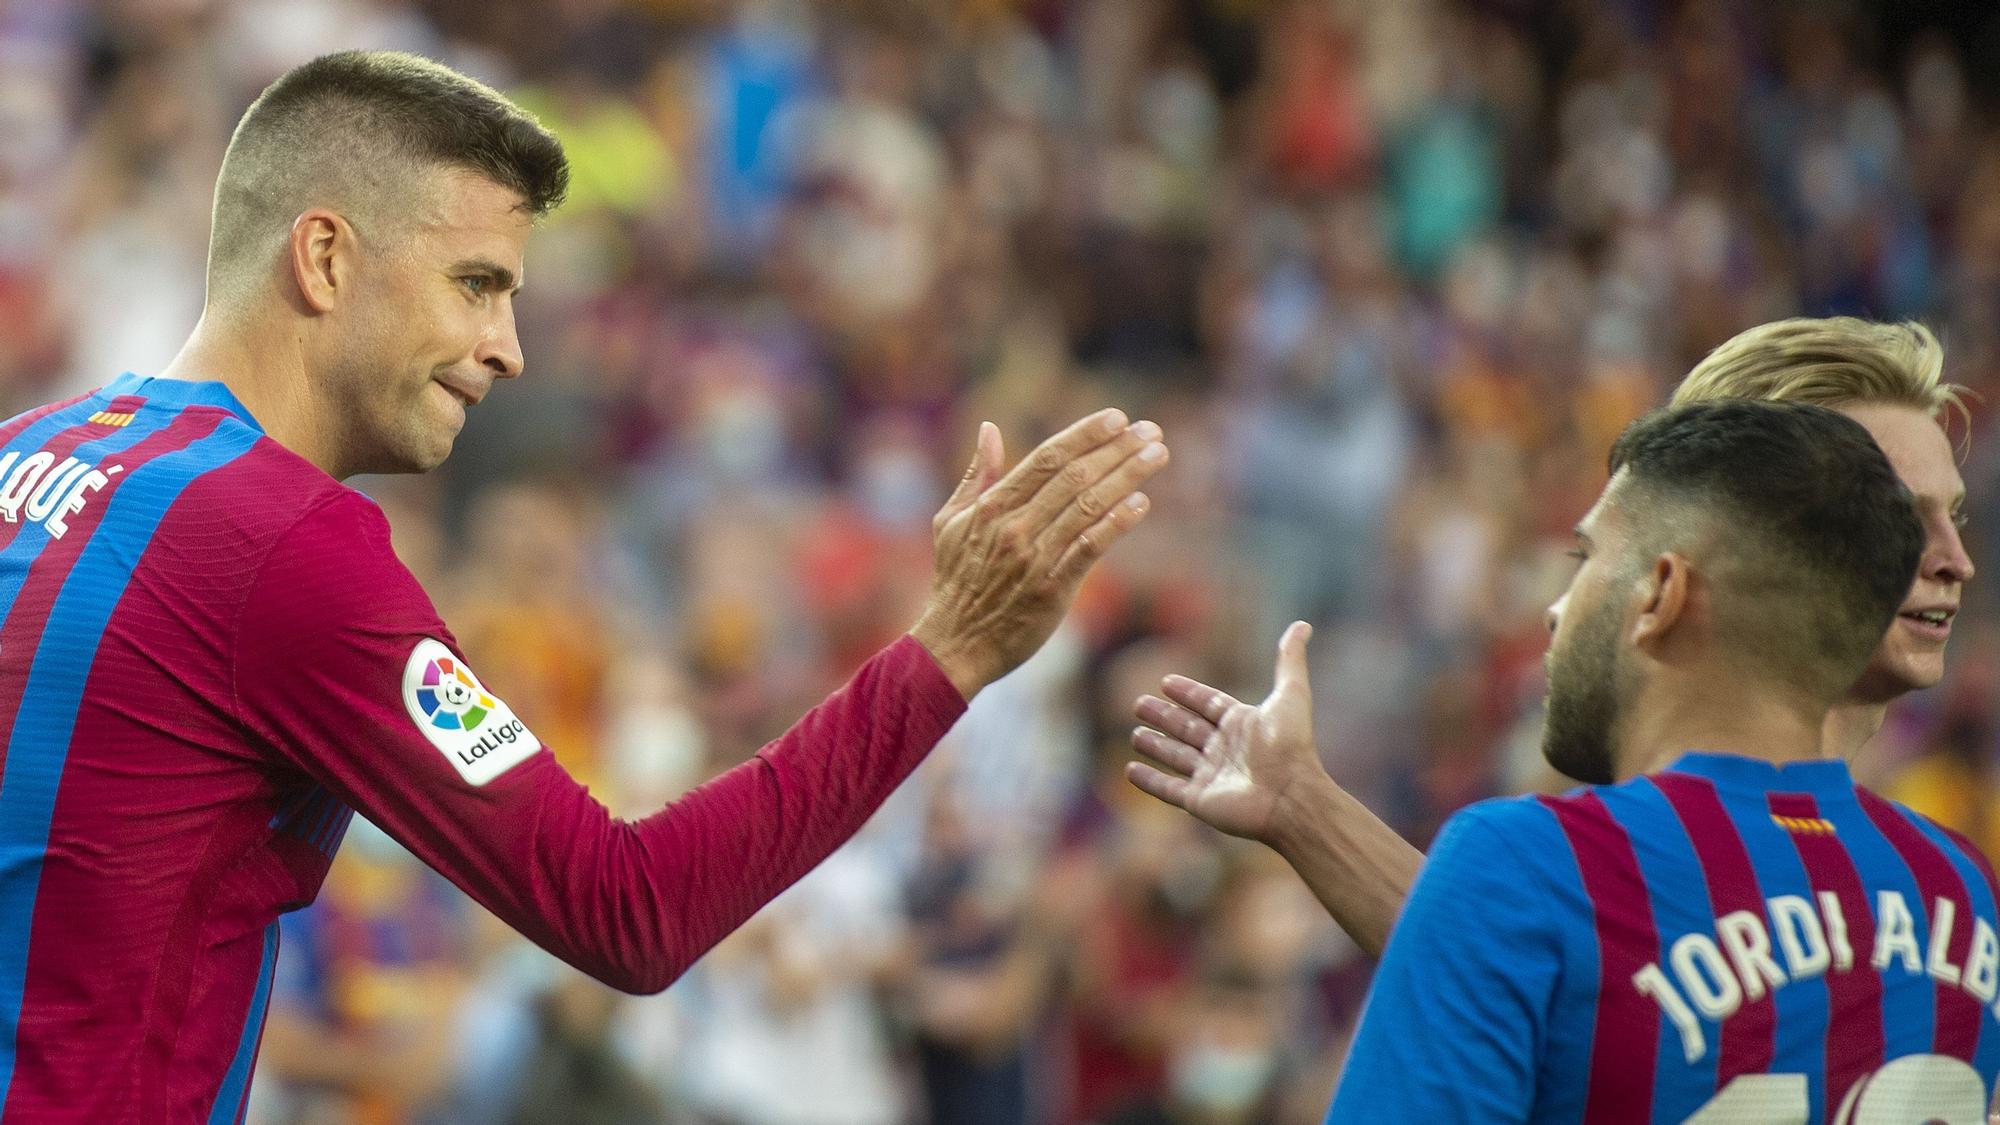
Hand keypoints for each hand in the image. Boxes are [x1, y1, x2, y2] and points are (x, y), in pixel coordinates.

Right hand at [913, 410, 1167, 698]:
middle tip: (1151, 431)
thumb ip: (976, 475)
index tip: (1117, 417)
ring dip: (1127, 477)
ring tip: (1157, 456)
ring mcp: (1034, 558)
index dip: (1085, 435)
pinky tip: (1141, 503)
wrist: (953, 646)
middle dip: (1117, 449)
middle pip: (1074, 477)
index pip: (1047, 459)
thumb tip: (989, 428)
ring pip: (1088, 507)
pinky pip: (1090, 549)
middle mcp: (1014, 527)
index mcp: (991, 507)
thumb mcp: (951, 522)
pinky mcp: (1052, 590)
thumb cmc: (955, 582)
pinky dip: (1117, 523)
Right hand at [1127, 622, 1330, 845]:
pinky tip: (1130, 771)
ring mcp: (1211, 776)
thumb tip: (1302, 625)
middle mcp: (1225, 749)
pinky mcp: (1199, 800)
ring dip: (1155, 746)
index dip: (1189, 693)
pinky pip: (1168, 789)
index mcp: (1242, 724)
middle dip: (1164, 717)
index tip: (1166, 682)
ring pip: (1175, 757)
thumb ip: (1290, 660)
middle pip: (1187, 729)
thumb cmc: (1291, 746)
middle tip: (1138, 704)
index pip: (1209, 704)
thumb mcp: (1291, 694)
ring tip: (1134, 735)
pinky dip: (1148, 781)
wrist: (1291, 795)